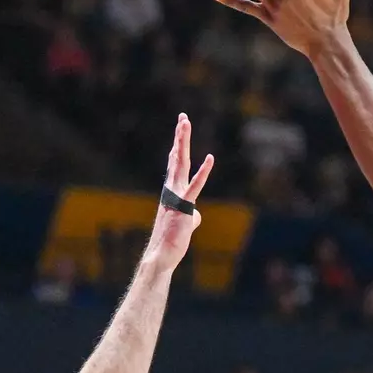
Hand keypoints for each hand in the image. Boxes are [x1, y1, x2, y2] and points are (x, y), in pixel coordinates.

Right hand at [149, 113, 214, 257]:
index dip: (178, 145)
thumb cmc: (172, 240)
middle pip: (178, 157)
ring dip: (183, 142)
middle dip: (180, 136)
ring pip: (181, 164)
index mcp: (172, 191)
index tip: (179, 129)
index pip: (175, 163)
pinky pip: (195, 186)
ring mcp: (177, 196)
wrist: (162, 255)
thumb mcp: (185, 223)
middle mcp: (172, 190)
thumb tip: (196, 215)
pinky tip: (210, 158)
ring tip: (184, 124)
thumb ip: (191, 215)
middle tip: (183, 117)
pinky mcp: (184, 207)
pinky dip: (203, 172)